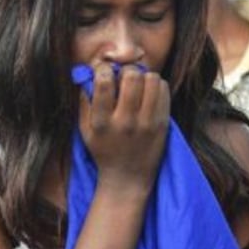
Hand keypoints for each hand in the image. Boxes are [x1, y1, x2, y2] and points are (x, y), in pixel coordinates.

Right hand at [80, 62, 170, 191]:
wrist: (127, 178)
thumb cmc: (103, 151)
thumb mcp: (84, 131)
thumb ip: (84, 103)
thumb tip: (87, 74)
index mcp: (102, 123)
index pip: (104, 83)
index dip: (104, 70)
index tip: (105, 73)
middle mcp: (125, 122)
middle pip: (131, 76)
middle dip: (126, 71)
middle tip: (124, 78)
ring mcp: (147, 124)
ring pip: (152, 79)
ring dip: (144, 77)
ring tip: (138, 85)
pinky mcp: (162, 125)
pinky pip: (163, 90)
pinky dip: (156, 86)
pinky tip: (148, 94)